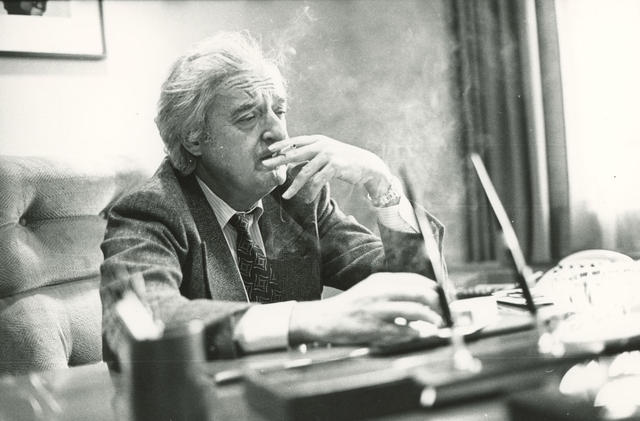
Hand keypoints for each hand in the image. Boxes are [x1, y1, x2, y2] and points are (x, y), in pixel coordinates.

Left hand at [261, 135, 393, 202]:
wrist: (367, 165)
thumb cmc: (345, 160)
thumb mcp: (327, 153)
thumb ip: (310, 155)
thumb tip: (291, 163)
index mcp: (318, 140)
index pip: (296, 141)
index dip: (281, 145)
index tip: (268, 150)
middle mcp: (322, 145)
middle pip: (295, 154)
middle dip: (278, 160)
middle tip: (264, 165)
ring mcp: (328, 155)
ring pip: (305, 172)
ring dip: (295, 186)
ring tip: (286, 195)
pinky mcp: (335, 166)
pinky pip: (318, 181)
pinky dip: (311, 192)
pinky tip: (308, 199)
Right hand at [289, 273, 442, 345]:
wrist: (325, 318)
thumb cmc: (352, 305)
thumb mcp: (372, 289)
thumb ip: (394, 290)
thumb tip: (423, 295)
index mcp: (381, 280)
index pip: (416, 280)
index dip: (435, 289)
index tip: (445, 296)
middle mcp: (380, 292)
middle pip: (419, 293)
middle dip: (437, 303)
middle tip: (445, 312)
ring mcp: (377, 310)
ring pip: (414, 311)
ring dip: (431, 319)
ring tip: (437, 323)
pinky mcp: (374, 328)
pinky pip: (402, 332)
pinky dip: (414, 333)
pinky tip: (417, 334)